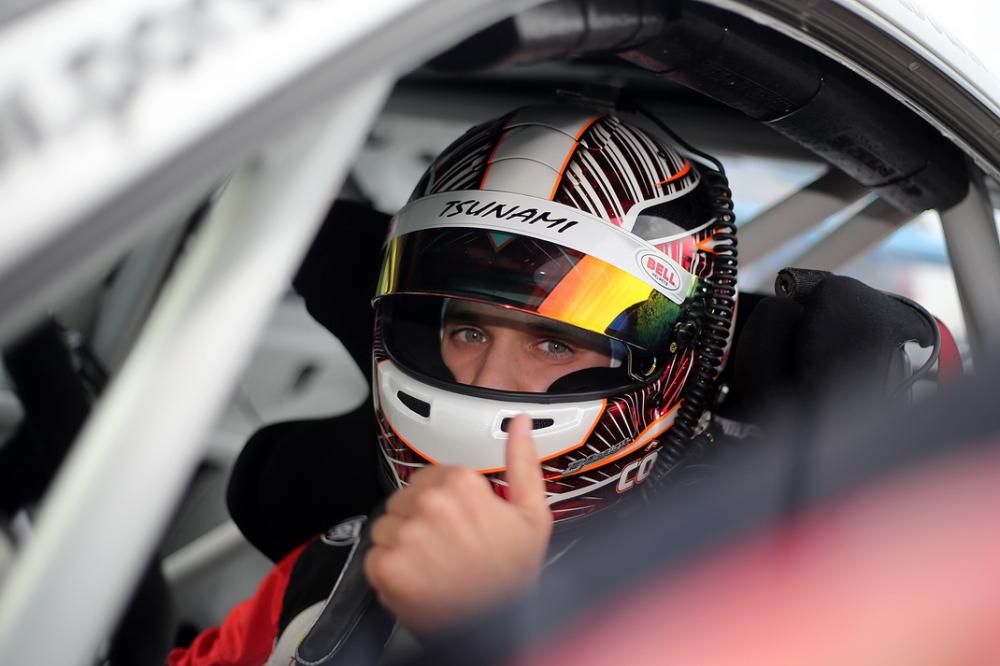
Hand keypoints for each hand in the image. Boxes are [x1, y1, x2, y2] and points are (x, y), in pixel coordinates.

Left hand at [363, 414, 552, 634]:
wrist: (496, 627)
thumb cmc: (514, 577)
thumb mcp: (532, 515)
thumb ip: (522, 462)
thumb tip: (518, 423)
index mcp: (462, 483)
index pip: (431, 477)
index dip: (444, 502)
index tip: (458, 523)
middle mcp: (430, 504)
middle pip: (406, 499)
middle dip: (421, 520)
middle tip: (448, 547)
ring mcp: (406, 535)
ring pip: (387, 526)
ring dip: (403, 544)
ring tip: (434, 565)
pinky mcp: (386, 567)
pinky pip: (375, 556)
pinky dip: (391, 571)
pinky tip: (420, 579)